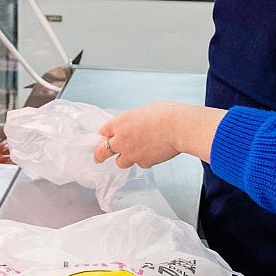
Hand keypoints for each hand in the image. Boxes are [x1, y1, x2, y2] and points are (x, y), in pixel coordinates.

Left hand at [93, 101, 227, 169]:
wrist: (178, 127)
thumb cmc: (164, 115)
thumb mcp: (142, 111)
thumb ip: (133, 121)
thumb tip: (133, 126)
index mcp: (120, 123)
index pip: (103, 132)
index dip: (105, 135)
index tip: (105, 138)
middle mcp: (121, 140)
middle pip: (102, 152)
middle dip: (99, 155)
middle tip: (98, 158)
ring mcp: (131, 153)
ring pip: (120, 162)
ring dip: (124, 159)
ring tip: (132, 154)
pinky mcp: (143, 162)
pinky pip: (139, 164)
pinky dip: (143, 160)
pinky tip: (151, 153)